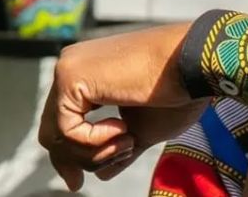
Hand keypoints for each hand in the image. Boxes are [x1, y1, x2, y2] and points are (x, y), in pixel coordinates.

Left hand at [38, 23, 204, 190]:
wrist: (193, 64)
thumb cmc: (177, 91)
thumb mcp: (143, 128)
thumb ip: (116, 147)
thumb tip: (100, 174)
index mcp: (87, 73)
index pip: (62, 122)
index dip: (70, 155)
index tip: (78, 183)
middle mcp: (71, 66)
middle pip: (53, 130)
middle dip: (80, 159)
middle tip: (115, 161)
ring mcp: (68, 69)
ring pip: (57, 135)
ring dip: (95, 153)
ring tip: (130, 142)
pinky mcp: (71, 78)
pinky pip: (66, 130)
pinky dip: (94, 141)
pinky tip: (124, 130)